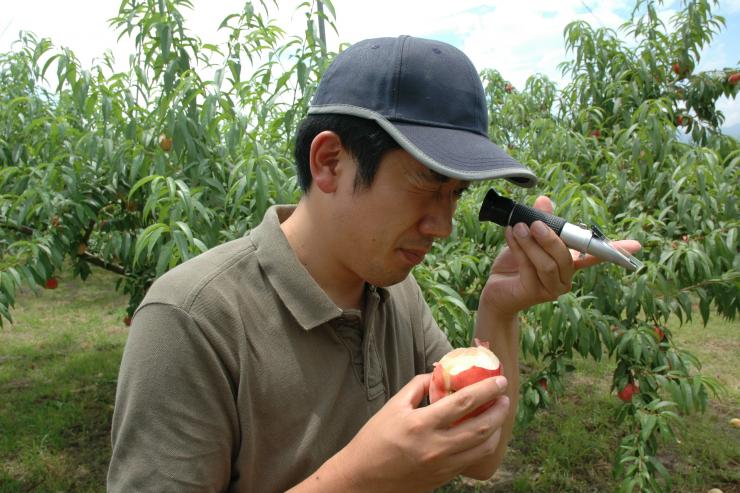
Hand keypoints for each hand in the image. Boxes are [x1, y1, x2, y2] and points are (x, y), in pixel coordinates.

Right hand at [331, 373, 509, 492]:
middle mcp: (436, 447)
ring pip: (482, 448)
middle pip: (481, 427)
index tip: (499, 379)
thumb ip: (418, 387)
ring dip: (496, 430)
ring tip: (498, 415)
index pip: (463, 403)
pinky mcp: (443, 478)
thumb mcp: (393, 407)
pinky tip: (484, 434)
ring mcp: (442, 466)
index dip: (486, 389)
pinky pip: (472, 460)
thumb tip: (439, 374)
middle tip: (505, 396)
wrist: (363, 478)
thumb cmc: (374, 439)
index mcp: (421, 425)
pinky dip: (483, 445)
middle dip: (499, 410)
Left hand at [481, 196, 641, 317]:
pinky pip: (529, 268)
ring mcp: (551, 289)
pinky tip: (509, 234)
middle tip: (535, 223)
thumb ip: (539, 221)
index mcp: (569, 264)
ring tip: (518, 227)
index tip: (637, 245)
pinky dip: (518, 248)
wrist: (495, 290)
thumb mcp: (527, 239)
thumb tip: (544, 200)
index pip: (596, 256)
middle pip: (567, 258)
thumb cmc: (514, 265)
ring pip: (548, 264)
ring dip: (532, 243)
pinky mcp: (533, 293)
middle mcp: (565, 278)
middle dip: (551, 238)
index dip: (616, 250)